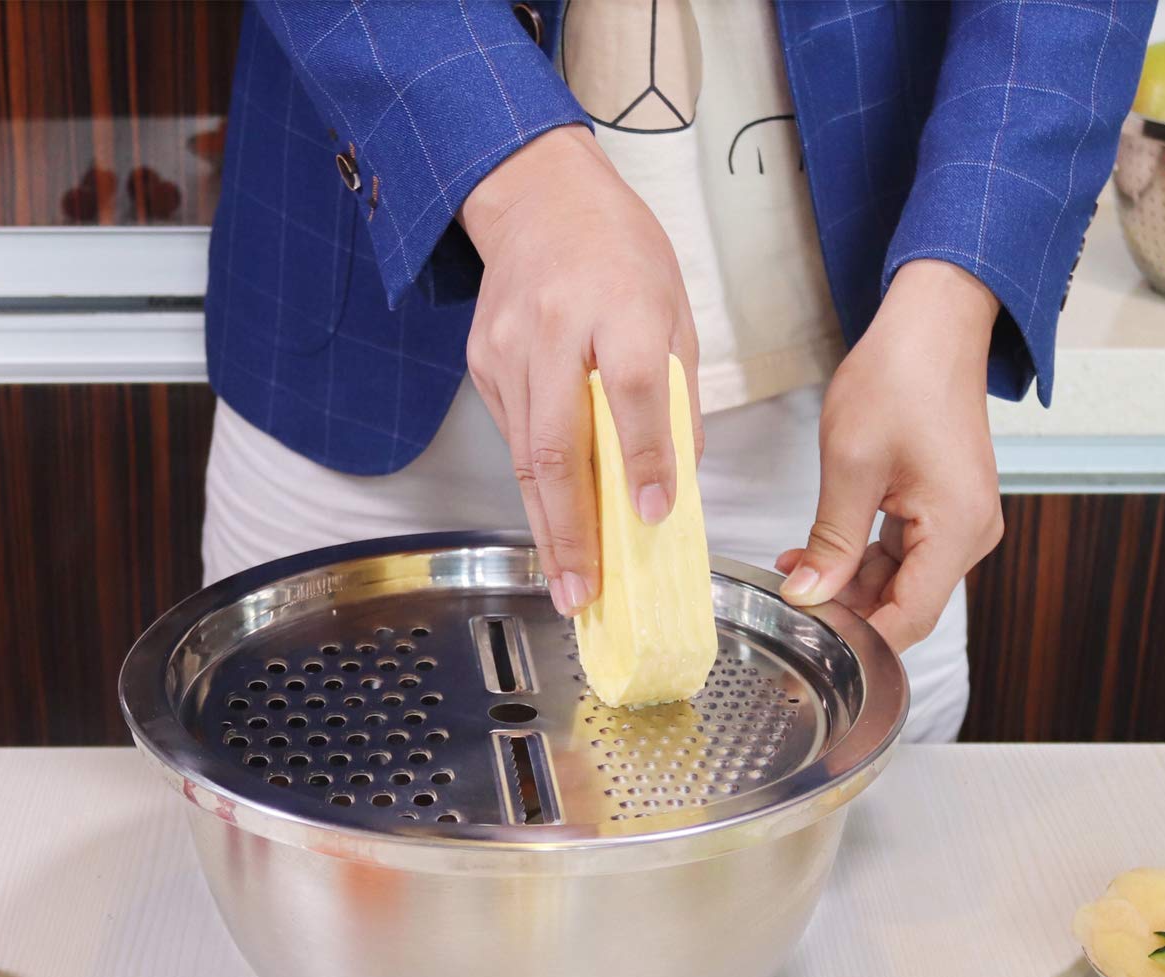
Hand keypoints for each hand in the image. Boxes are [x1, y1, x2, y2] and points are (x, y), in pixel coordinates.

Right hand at [460, 126, 700, 615]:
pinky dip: (536, 491)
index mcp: (620, 304)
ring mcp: (510, 350)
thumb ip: (678, 395)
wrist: (538, 196)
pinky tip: (554, 528)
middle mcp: (556, 329)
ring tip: (570, 585)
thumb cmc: (620, 252)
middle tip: (586, 591)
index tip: (652, 514)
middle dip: (573, 530)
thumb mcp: (674, 309)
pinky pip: (513, 441)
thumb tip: (679, 482)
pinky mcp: (484, 365)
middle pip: (558, 443)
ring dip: (549, 529)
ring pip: (526, 457)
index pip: (633, 389)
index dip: (644, 456)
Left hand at [776, 260, 1003, 653]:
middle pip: (904, 605)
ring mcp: (959, 523)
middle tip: (788, 606)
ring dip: (846, 584)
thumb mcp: (851, 464)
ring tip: (793, 570)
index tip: (808, 643)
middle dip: (846, 612)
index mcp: (956, 528)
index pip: (908, 619)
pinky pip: (901, 554)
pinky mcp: (944, 510)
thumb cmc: (901, 376)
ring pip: (898, 583)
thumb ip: (830, 542)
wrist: (933, 324)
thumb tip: (808, 596)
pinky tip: (815, 554)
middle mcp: (969, 534)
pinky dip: (859, 559)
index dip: (857, 640)